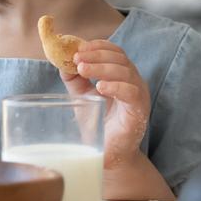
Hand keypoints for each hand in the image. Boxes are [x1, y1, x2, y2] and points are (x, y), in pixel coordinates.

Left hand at [60, 41, 149, 170]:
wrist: (110, 154)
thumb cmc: (99, 125)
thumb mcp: (83, 97)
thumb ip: (75, 79)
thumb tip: (61, 61)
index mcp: (122, 75)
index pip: (114, 51)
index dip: (97, 46)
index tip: (78, 48)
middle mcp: (133, 81)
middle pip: (120, 58)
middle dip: (97, 55)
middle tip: (77, 59)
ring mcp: (139, 94)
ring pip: (126, 71)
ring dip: (103, 67)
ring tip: (83, 70)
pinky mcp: (140, 110)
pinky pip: (131, 92)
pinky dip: (116, 86)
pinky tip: (101, 87)